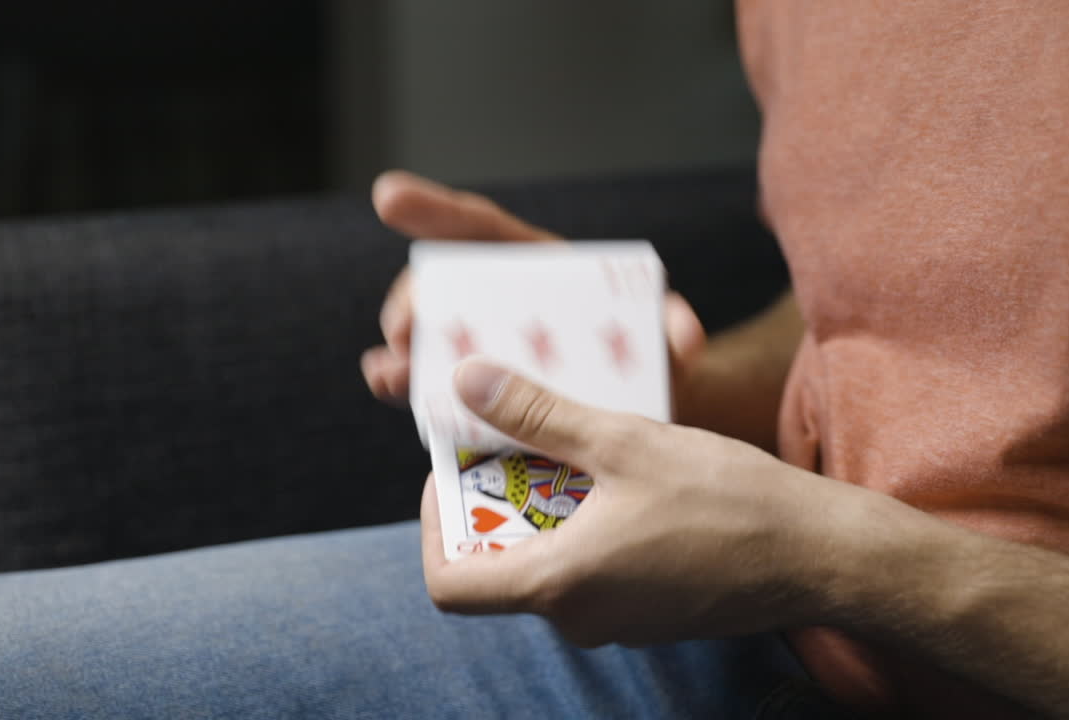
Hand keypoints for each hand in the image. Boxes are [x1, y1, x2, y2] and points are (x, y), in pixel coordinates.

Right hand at [359, 170, 705, 411]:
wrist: (648, 412)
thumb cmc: (654, 363)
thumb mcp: (670, 345)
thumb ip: (676, 332)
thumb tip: (683, 332)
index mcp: (541, 272)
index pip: (486, 232)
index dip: (437, 211)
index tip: (388, 196)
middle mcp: (504, 302)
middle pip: (447, 286)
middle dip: (415, 301)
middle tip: (405, 328)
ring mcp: (488, 344)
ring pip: (432, 335)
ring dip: (403, 349)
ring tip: (389, 369)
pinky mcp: (480, 390)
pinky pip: (435, 381)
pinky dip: (406, 383)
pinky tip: (385, 384)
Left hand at [420, 358, 859, 647]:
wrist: (819, 555)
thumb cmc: (727, 500)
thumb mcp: (622, 442)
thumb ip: (537, 414)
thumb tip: (467, 382)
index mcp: (557, 584)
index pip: (448, 583)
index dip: (435, 525)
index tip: (457, 473)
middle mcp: (577, 618)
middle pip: (497, 565)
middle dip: (498, 500)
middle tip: (522, 438)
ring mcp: (614, 622)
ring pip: (547, 564)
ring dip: (544, 508)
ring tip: (577, 447)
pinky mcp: (646, 614)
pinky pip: (589, 572)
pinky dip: (583, 527)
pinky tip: (619, 479)